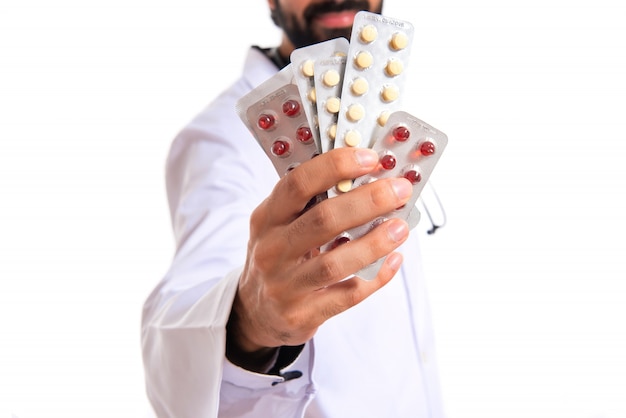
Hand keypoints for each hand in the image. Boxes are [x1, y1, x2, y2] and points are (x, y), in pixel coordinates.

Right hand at [226, 147, 411, 370]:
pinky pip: (346, 296)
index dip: (335, 167)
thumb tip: (371, 178)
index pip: (297, 184)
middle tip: (400, 190)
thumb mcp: (280, 225)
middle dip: (368, 201)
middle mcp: (271, 250)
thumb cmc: (280, 256)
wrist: (255, 311)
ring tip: (401, 228)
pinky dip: (375, 278)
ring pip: (334, 263)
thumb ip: (312, 204)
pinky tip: (394, 260)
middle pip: (323, 220)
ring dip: (374, 243)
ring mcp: (284, 285)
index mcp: (267, 218)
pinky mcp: (301, 314)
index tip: (371, 158)